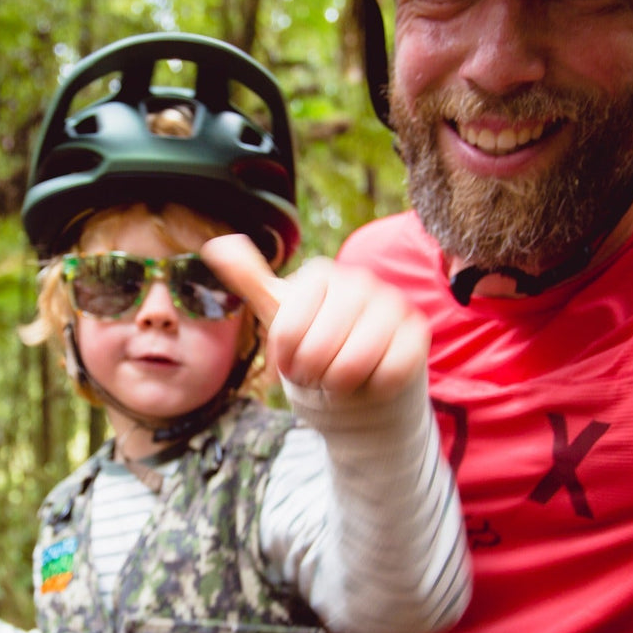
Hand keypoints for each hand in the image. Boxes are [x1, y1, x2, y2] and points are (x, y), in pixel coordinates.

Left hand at [201, 233, 428, 398]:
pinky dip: (374, 387)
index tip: (293, 358)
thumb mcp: (279, 315)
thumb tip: (215, 245)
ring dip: (341, 385)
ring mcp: (393, 305)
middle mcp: (360, 281)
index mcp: (321, 275)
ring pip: (352, 365)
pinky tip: (371, 378)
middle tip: (320, 371)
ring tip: (342, 376)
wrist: (359, 385)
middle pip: (318, 351)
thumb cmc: (316, 349)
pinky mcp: (417, 334)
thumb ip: (249, 281)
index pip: (287, 333)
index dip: (286, 360)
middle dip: (313, 374)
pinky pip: (388, 373)